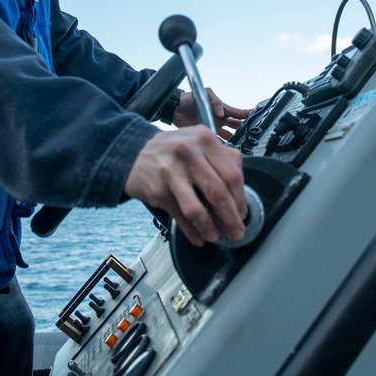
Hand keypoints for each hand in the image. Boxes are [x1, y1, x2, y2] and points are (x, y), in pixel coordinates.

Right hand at [125, 126, 246, 246]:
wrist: (133, 152)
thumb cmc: (171, 150)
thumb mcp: (198, 142)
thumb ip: (223, 158)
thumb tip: (241, 189)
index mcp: (204, 139)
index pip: (232, 173)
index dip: (240, 198)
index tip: (243, 212)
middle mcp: (188, 152)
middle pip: (218, 192)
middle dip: (231, 218)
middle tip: (236, 231)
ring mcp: (170, 171)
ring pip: (197, 208)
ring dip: (210, 228)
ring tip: (215, 235)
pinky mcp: (158, 190)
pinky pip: (179, 216)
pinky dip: (191, 232)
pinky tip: (198, 237)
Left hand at [173, 88, 250, 140]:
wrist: (174, 109)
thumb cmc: (189, 99)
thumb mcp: (203, 95)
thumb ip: (214, 101)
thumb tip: (221, 112)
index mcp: (221, 109)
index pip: (238, 113)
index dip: (248, 115)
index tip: (257, 117)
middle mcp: (220, 119)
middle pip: (236, 127)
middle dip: (243, 130)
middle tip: (249, 136)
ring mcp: (214, 127)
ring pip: (228, 136)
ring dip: (233, 140)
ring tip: (240, 145)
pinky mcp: (206, 135)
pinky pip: (217, 142)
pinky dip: (221, 147)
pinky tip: (225, 151)